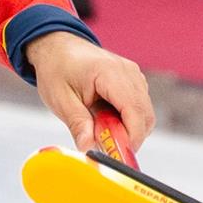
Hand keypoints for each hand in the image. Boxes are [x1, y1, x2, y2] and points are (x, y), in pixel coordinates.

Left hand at [26, 32, 154, 153]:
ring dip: (128, 128)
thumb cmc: (57, 69)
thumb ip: (77, 123)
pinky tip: (106, 118)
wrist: (58, 47)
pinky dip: (127, 120)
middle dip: (130, 137)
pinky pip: (139, 107)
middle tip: (106, 147)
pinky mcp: (133, 80)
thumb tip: (88, 146)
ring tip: (100, 127)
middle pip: (145, 115)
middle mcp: (128, 72)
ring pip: (144, 113)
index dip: (132, 137)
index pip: (134, 110)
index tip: (119, 155)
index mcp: (109, 73)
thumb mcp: (60, 99)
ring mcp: (133, 74)